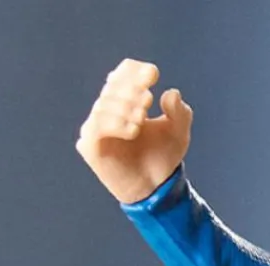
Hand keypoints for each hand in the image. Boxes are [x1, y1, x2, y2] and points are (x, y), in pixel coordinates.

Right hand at [76, 59, 192, 204]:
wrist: (155, 190)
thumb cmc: (162, 158)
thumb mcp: (178, 134)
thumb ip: (179, 113)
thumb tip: (171, 93)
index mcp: (124, 100)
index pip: (123, 74)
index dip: (135, 71)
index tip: (153, 74)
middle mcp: (107, 109)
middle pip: (113, 87)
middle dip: (131, 90)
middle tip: (147, 101)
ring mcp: (96, 126)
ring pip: (104, 105)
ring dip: (125, 108)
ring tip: (142, 119)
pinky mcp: (90, 145)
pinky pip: (97, 127)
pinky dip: (116, 124)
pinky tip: (133, 130)